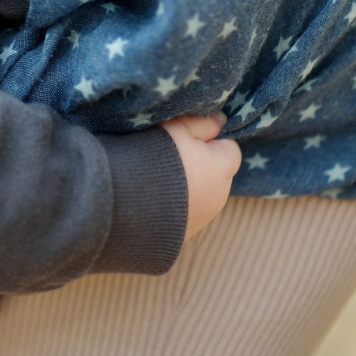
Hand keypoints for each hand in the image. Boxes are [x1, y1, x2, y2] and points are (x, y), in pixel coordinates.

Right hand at [161, 113, 241, 238]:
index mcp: (222, 170)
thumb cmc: (156, 157)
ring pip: (200, 194)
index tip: (187, 136)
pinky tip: (152, 196)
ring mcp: (200, 220)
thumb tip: (221, 120)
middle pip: (215, 173)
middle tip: (168, 153)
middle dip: (199, 163)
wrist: (126, 202)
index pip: (229, 148)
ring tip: (156, 177)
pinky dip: (172, 204)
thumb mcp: (178, 128)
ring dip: (185, 185)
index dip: (209, 139)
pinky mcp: (181, 235)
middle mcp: (218, 198)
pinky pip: (183, 212)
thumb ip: (202, 123)